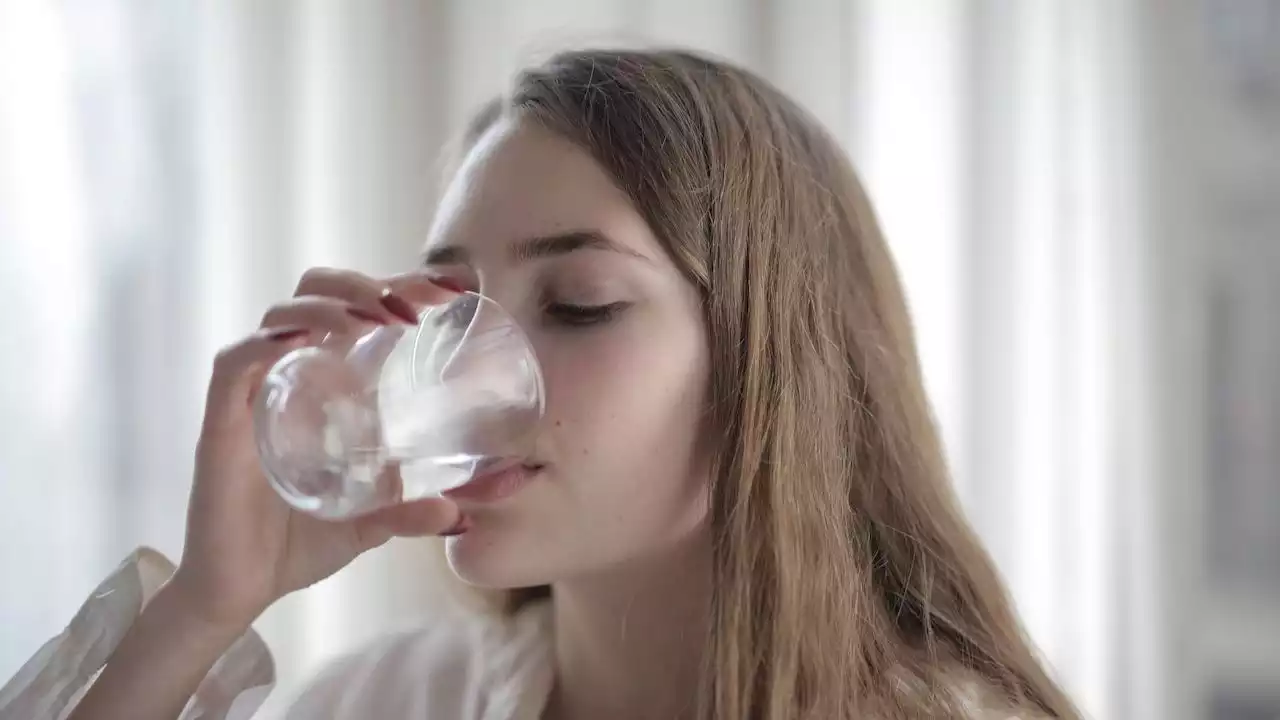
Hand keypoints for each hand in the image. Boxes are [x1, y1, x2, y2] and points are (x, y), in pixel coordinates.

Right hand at [169, 268, 463, 630]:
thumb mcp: (371, 523)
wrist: (237, 593)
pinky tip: (304, 340)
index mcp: (323, 384)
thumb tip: (468, 508)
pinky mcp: (221, 423)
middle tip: (413, 309)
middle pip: (315, 292)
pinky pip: (234, 364)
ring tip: (375, 319)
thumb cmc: (297, 545)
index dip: (398, 286)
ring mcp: (252, 396)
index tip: (449, 292)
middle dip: (365, 283)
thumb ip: (412, 510)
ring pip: (280, 315)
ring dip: (330, 304)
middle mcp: (287, 376)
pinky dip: (265, 343)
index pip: (356, 308)